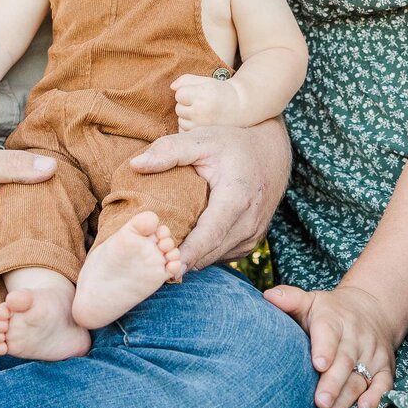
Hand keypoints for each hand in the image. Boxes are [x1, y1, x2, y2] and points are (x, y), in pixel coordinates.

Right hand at [0, 140, 55, 272]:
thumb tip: (52, 168)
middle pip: (0, 264)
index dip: (24, 274)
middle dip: (26, 259)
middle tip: (57, 248)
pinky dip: (0, 235)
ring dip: (12, 245)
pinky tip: (19, 222)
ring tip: (44, 235)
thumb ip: (15, 166)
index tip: (49, 270)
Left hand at [129, 120, 290, 269]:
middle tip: (151, 258)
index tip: (166, 268)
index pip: (208, 236)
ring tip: (164, 251)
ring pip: (215, 258)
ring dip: (192, 258)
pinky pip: (223, 255)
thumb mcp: (202, 139)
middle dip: (181, 259)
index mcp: (236, 198)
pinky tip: (186, 244)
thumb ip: (169, 151)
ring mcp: (253, 235)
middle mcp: (249, 222)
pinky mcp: (252, 242)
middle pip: (209, 253)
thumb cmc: (233, 143)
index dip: (187, 254)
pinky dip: (205, 254)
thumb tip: (136, 165)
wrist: (271, 152)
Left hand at [170, 74, 245, 131]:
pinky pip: (185, 131)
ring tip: (203, 112)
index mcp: (203, 95)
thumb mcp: (206, 81)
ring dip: (188, 116)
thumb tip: (172, 87)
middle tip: (203, 103)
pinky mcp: (202, 136)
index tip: (198, 93)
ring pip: (181, 121)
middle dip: (187, 104)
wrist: (241, 108)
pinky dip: (190, 127)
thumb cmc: (221, 92)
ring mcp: (202, 126)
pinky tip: (201, 122)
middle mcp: (201, 112)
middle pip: (178, 108)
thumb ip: (186, 80)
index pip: (179, 94)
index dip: (187, 92)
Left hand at [264, 283, 395, 407]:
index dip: (324, 348)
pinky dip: (377, 397)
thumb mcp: (311, 301)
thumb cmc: (330, 311)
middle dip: (333, 383)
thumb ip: (290, 299)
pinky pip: (384, 384)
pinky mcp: (385, 367)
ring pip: (361, 379)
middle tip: (320, 402)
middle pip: (345, 361)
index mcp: (334, 319)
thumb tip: (268, 296)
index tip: (318, 364)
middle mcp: (355, 337)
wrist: (371, 308)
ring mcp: (372, 353)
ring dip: (345, 400)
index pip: (329, 333)